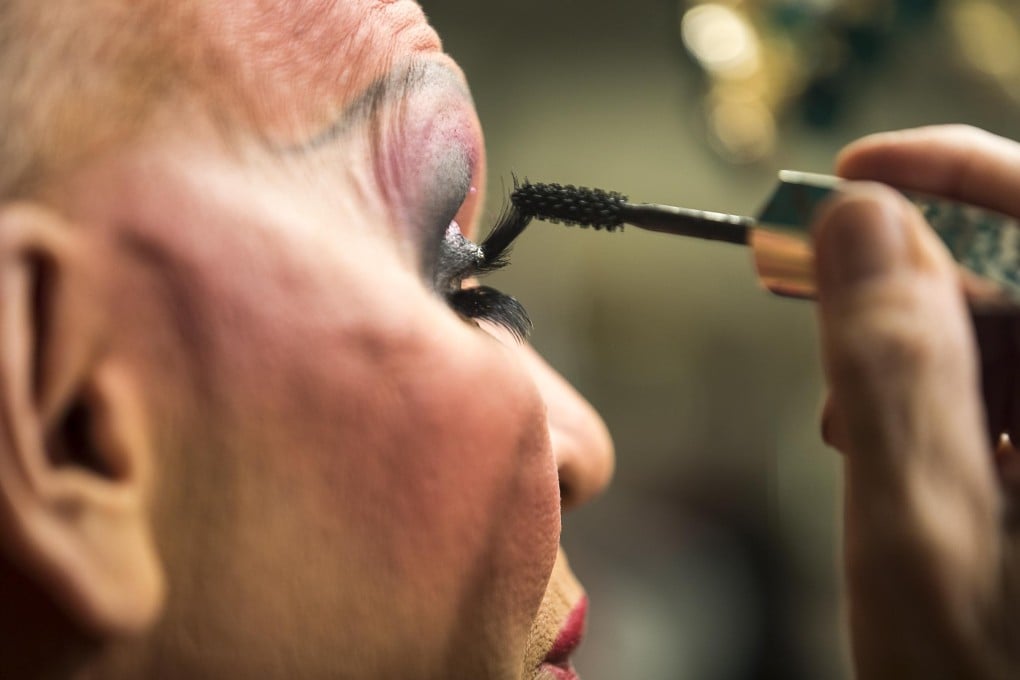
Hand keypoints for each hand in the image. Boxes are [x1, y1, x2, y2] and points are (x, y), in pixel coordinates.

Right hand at [813, 125, 1019, 678]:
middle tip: (806, 280)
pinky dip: (938, 393)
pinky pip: (1011, 386)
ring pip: (1012, 330)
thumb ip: (893, 365)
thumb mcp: (918, 526)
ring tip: (847, 409)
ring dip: (915, 346)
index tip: (856, 173)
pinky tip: (888, 437)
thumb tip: (860, 220)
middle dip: (912, 272)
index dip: (959, 171)